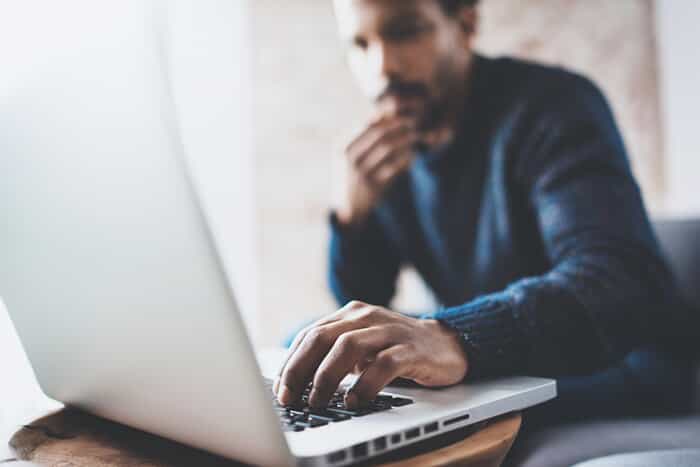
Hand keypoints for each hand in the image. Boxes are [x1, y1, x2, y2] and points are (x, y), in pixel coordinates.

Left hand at [273, 301, 468, 408]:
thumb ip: (335, 356)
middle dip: (300, 369)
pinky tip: (356, 401)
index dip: (290, 363)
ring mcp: (390, 331)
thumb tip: (296, 384)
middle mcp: (367, 317)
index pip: (310, 335)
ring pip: (348, 346)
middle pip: (322, 337)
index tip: (279, 390)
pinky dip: (365, 384)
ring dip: (327, 377)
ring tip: (317, 402)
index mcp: (350, 315)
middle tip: (290, 398)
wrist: (448, 344)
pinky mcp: (412, 349)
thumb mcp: (362, 348)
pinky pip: (384, 364)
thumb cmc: (397, 349)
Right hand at [335, 116, 417, 226]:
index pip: (367, 123)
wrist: (347, 211)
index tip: (403, 113)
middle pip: (379, 132)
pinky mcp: (372, 186)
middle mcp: (348, 157)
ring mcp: (359, 172)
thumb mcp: (349, 158)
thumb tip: (384, 115)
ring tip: (414, 136)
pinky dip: (405, 158)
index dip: (387, 116)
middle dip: (398, 124)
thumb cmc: (352, 179)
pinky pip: (394, 166)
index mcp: (341, 146)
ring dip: (404, 139)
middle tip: (413, 122)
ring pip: (387, 147)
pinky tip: (413, 155)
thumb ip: (362, 139)